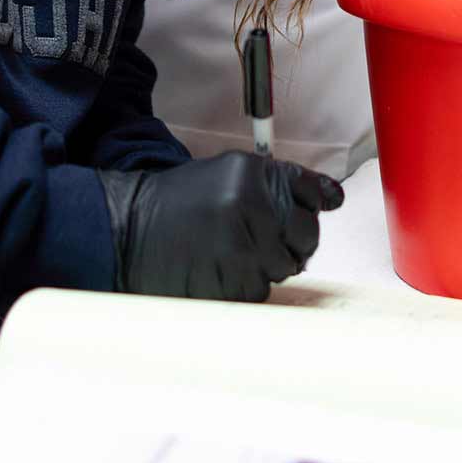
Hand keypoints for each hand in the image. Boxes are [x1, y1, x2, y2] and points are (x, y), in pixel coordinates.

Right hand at [98, 151, 343, 301]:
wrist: (128, 230)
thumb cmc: (179, 204)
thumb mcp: (225, 175)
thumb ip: (276, 183)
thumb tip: (333, 197)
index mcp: (252, 171)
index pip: (311, 190)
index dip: (311, 205)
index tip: (307, 210)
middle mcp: (251, 202)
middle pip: (306, 234)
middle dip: (291, 242)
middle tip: (261, 240)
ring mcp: (241, 243)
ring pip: (284, 268)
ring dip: (264, 267)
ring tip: (229, 254)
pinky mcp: (230, 278)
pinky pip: (259, 290)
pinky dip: (244, 286)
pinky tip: (219, 270)